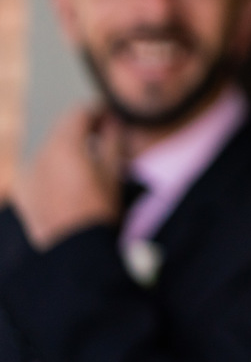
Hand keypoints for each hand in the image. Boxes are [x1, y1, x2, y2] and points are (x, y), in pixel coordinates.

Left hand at [12, 107, 126, 249]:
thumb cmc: (98, 211)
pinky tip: (71, 181)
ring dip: (69, 148)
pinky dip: (55, 166)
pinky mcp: (24, 191)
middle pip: (63, 128)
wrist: (73, 250)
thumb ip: (114, 140)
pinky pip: (40, 168)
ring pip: (51, 148)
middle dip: (83, 129)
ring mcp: (29, 173)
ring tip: (89, 161)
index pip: (79, 113)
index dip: (98, 112)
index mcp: (64, 146)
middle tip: (104, 136)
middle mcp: (41, 154)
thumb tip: (114, 121)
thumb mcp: (114, 172)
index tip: (112, 117)